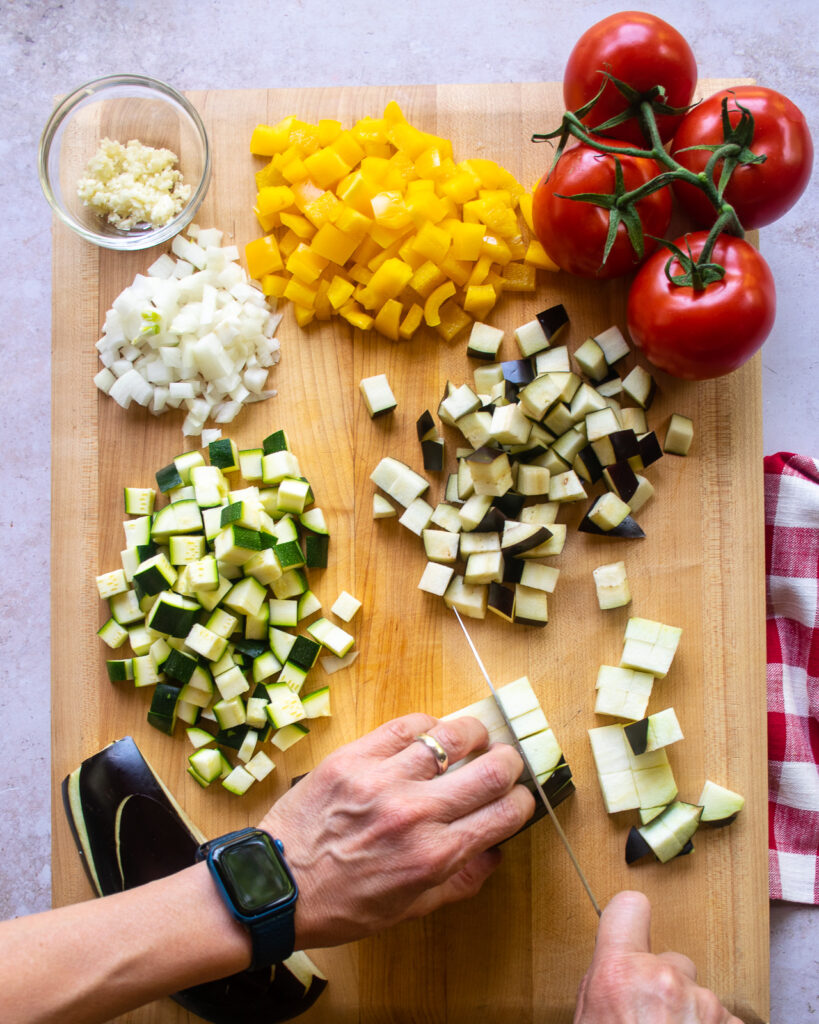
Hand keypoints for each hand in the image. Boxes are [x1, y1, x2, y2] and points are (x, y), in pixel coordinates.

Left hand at [259, 713, 534, 948]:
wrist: (276, 887)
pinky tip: (431, 734)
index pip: (503, 815)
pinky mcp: (354, 757)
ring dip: (473, 735)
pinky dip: (428, 725)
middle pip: (489, 771)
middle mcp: (415, 813)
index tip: (520, 798)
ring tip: (475, 738)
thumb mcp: (408, 910)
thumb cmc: (342, 905)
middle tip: (506, 762)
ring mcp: (383, 780)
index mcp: (433, 856)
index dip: (522, 802)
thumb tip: (495, 853)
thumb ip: (459, 881)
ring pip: (452, 736)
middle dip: (509, 763)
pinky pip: (406, 725)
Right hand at [574, 891, 742, 1022]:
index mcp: (620, 973)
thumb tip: (615, 975)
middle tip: (651, 1017)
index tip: (635, 922)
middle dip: (665, 985)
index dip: (631, 917)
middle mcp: (663, 979)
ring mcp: (703, 1003)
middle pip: (672, 961)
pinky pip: (724, 1018)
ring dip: (689, 1013)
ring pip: (699, 994)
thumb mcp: (588, 1017)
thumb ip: (604, 984)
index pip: (630, 907)